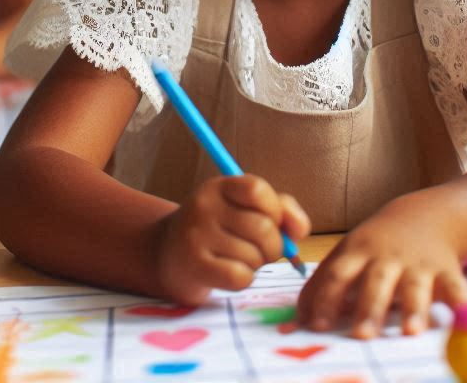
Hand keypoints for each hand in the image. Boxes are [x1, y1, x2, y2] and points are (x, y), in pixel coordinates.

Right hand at [154, 175, 310, 306]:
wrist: (166, 254)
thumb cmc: (218, 230)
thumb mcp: (242, 208)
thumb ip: (279, 209)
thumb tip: (300, 230)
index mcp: (221, 186)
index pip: (257, 190)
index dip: (276, 210)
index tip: (274, 222)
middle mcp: (205, 205)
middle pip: (263, 228)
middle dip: (274, 247)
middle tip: (263, 251)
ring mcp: (197, 235)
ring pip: (253, 256)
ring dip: (257, 264)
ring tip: (241, 260)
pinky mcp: (194, 265)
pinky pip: (239, 277)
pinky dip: (245, 280)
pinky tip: (232, 273)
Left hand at [296, 195, 466, 338]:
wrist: (424, 214)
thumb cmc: (376, 245)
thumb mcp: (348, 253)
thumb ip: (323, 285)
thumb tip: (293, 322)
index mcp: (357, 251)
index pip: (337, 274)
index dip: (325, 298)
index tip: (315, 326)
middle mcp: (386, 256)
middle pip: (375, 281)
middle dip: (368, 308)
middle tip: (361, 336)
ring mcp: (417, 262)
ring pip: (414, 285)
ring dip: (413, 308)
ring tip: (410, 332)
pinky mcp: (445, 268)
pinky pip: (454, 284)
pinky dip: (460, 299)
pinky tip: (464, 313)